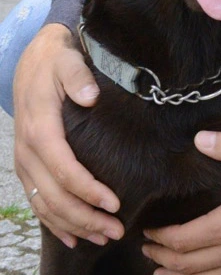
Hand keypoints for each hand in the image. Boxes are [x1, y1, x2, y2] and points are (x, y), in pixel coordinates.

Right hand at [13, 23, 122, 246]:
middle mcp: (29, 151)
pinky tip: (74, 238)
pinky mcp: (28, 166)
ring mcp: (26, 161)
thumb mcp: (68, 60)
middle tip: (116, 230)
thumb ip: (78, 76)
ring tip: (104, 237)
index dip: (88, 190)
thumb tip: (88, 96)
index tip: (115, 203)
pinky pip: (37, 201)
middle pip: (55, 196)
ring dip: (74, 225)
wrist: (33, 61)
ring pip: (45, 204)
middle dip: (86, 218)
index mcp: (41, 128)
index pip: (65, 169)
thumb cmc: (57, 61)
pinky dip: (54, 222)